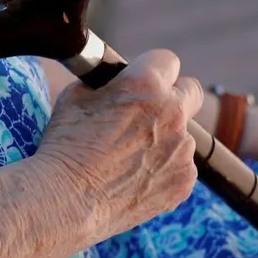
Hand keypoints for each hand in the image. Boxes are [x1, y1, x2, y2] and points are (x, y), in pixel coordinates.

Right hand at [34, 49, 203, 244]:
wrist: (68, 198)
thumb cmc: (66, 144)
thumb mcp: (75, 96)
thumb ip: (105, 83)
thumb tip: (114, 80)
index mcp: (145, 85)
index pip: (167, 59)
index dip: (151, 67)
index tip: (140, 77)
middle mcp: (173, 114)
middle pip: (191, 90)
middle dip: (172, 94)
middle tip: (146, 108)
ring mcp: (183, 150)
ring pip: (182, 132)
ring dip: (164, 135)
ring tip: (128, 153)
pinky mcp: (184, 181)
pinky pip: (180, 164)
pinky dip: (162, 166)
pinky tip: (133, 174)